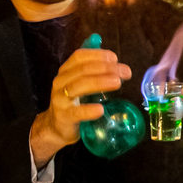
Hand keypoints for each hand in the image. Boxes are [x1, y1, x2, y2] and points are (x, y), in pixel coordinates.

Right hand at [30, 48, 130, 165]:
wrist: (56, 127)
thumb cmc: (74, 103)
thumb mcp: (81, 84)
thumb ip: (95, 74)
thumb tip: (118, 65)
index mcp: (66, 71)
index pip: (79, 56)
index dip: (98, 55)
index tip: (115, 59)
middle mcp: (61, 82)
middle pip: (83, 70)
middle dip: (107, 68)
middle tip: (126, 72)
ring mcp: (60, 99)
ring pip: (79, 86)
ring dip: (100, 82)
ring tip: (118, 83)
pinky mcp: (64, 117)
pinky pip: (75, 112)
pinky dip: (88, 110)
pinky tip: (100, 110)